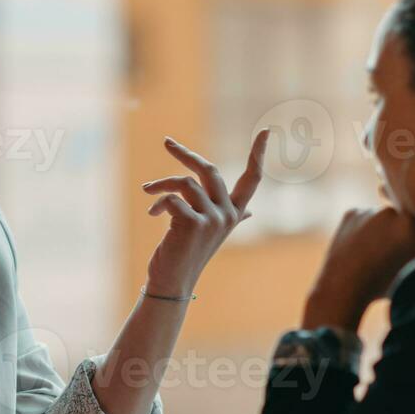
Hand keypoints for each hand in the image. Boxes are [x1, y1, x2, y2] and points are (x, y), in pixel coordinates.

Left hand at [139, 129, 269, 298]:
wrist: (171, 282)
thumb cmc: (187, 254)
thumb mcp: (211, 233)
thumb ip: (231, 217)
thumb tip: (250, 212)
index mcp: (234, 213)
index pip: (253, 179)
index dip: (259, 154)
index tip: (266, 132)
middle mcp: (227, 215)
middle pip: (210, 170)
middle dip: (186, 154)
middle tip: (167, 143)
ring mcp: (212, 219)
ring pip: (185, 182)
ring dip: (162, 184)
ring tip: (148, 191)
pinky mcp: (193, 224)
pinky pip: (172, 197)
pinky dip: (159, 202)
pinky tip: (153, 214)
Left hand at [302, 206, 414, 329]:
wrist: (341, 289)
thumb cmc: (382, 286)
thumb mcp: (413, 272)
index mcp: (411, 226)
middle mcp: (390, 212)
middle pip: (412, 221)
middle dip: (413, 234)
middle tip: (404, 252)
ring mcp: (369, 210)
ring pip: (389, 218)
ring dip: (390, 229)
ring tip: (381, 252)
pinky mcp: (352, 212)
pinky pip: (368, 218)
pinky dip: (370, 230)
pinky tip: (365, 248)